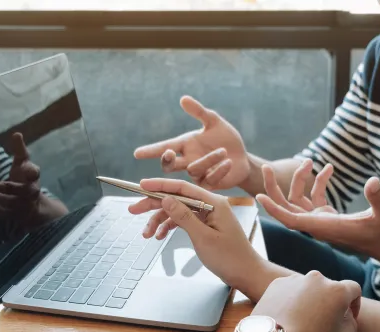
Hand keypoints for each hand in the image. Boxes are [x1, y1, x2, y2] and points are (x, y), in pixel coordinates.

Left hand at [0, 133, 41, 218]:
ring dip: (1, 198)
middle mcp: (31, 191)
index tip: (30, 171)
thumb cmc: (23, 179)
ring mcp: (25, 205)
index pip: (34, 173)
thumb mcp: (21, 164)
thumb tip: (17, 133)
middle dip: (12, 187)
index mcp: (32, 177)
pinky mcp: (17, 216)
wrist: (30, 204)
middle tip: (0, 184)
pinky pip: (7, 214)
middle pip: (25, 190)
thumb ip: (19, 150)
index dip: (31, 171)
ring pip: (14, 203)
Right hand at [128, 179, 271, 299]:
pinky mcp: (205, 226)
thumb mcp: (203, 237)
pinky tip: (159, 235)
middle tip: (133, 210)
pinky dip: (170, 227)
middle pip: (177, 198)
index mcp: (213, 202)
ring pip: (177, 211)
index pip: (182, 188)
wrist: (246, 273)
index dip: (160, 185)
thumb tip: (166, 199)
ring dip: (159, 220)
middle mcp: (210, 205)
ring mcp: (207, 215)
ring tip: (145, 233)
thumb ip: (184, 216)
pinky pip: (183, 221)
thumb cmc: (230, 257)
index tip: (141, 185)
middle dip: (154, 204)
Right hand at [133, 96, 249, 189]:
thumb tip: (183, 98)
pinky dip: (220, 169)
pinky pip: (209, 179)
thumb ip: (199, 112)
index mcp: (185, 145)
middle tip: (169, 152)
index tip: (137, 153)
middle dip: (167, 160)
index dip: (151, 151)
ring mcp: (197, 175)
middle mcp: (187, 161)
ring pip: (193, 169)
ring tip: (224, 151)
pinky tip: (229, 162)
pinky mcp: (208, 185)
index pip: (164, 148)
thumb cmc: (227, 139)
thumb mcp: (214, 122)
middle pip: (168, 166)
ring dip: (208, 159)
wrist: (243, 158)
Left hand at [252, 271, 361, 331]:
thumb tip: (345, 312)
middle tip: (323, 322)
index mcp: (337, 290)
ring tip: (302, 322)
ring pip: (308, 288)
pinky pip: (290, 290)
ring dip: (310, 300)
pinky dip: (291, 300)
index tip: (347, 317)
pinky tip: (288, 318)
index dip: (354, 303)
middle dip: (330, 302)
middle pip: (329, 288)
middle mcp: (316, 278)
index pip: (353, 289)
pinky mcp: (276, 284)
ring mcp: (294, 279)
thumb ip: (351, 322)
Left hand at [256, 160, 379, 268]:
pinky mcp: (328, 216)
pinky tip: (330, 168)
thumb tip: (373, 181)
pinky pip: (315, 198)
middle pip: (287, 208)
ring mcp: (321, 220)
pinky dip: (318, 183)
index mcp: (325, 227)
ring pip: (299, 201)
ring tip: (308, 161)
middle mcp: (318, 224)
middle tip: (266, 167)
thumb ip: (377, 198)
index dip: (275, 210)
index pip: (292, 220)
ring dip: (299, 181)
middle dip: (274, 189)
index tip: (259, 197)